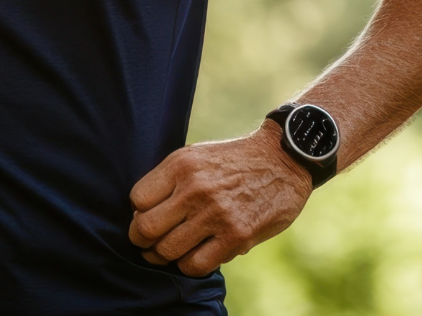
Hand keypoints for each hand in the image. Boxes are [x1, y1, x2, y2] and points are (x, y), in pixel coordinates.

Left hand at [127, 122, 311, 275]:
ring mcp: (216, 214)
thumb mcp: (198, 156)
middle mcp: (195, 188)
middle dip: (143, 241)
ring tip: (172, 250)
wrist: (283, 159)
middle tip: (151, 242)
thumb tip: (141, 216)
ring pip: (167, 251)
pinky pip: (195, 265)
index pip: (137, 200)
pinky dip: (190, 265)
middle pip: (145, 229)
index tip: (149, 216)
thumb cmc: (235, 161)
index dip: (138, 213)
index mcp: (182, 164)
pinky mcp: (236, 236)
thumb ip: (170, 181)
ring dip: (165, 256)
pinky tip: (197, 254)